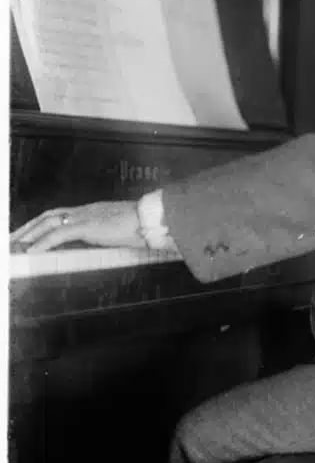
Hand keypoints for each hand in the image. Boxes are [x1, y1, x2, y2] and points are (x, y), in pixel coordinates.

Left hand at [10, 201, 146, 253]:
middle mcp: (86, 211)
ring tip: (16, 246)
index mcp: (94, 211)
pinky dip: (42, 243)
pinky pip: (58, 235)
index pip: (60, 214)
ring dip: (29, 234)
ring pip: (48, 222)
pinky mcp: (87, 226)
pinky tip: (33, 252)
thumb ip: (111, 234)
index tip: (30, 233)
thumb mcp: (123, 230)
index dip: (42, 223)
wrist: (154, 218)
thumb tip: (109, 242)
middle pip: (49, 216)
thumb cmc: (145, 225)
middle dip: (28, 227)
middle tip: (14, 240)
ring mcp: (86, 216)